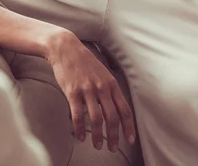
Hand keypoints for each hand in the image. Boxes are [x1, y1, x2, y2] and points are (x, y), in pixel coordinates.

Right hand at [46, 31, 134, 151]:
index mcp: (112, 84)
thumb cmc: (85, 63)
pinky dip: (80, 129)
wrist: (66, 49)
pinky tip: (81, 137)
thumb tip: (114, 109)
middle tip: (112, 148)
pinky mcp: (72, 92)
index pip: (125, 109)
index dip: (129, 127)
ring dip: (98, 136)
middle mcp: (102, 88)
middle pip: (112, 118)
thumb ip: (109, 90)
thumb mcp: (103, 74)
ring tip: (98, 146)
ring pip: (96, 119)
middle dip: (114, 136)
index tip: (130, 140)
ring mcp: (87, 90)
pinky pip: (78, 115)